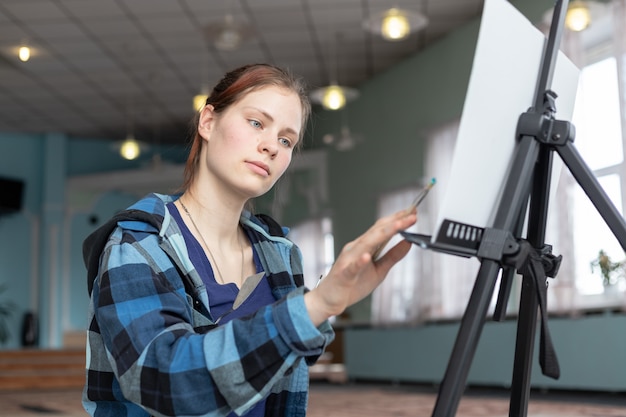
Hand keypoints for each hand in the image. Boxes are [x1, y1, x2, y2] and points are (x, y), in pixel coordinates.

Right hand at [304, 209, 416, 325]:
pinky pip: (352, 267)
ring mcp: (348, 260)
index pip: (382, 228)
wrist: (329, 299)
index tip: (413, 211)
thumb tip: (408, 242)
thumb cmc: (352, 284)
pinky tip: (366, 257)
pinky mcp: (343, 274)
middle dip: (395, 222)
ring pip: (366, 244)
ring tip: (398, 226)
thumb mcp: (379, 270)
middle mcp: (355, 248)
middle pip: (377, 231)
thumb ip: (392, 256)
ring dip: (383, 233)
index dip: (397, 219)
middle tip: (412, 214)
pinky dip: (359, 261)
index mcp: (364, 246)